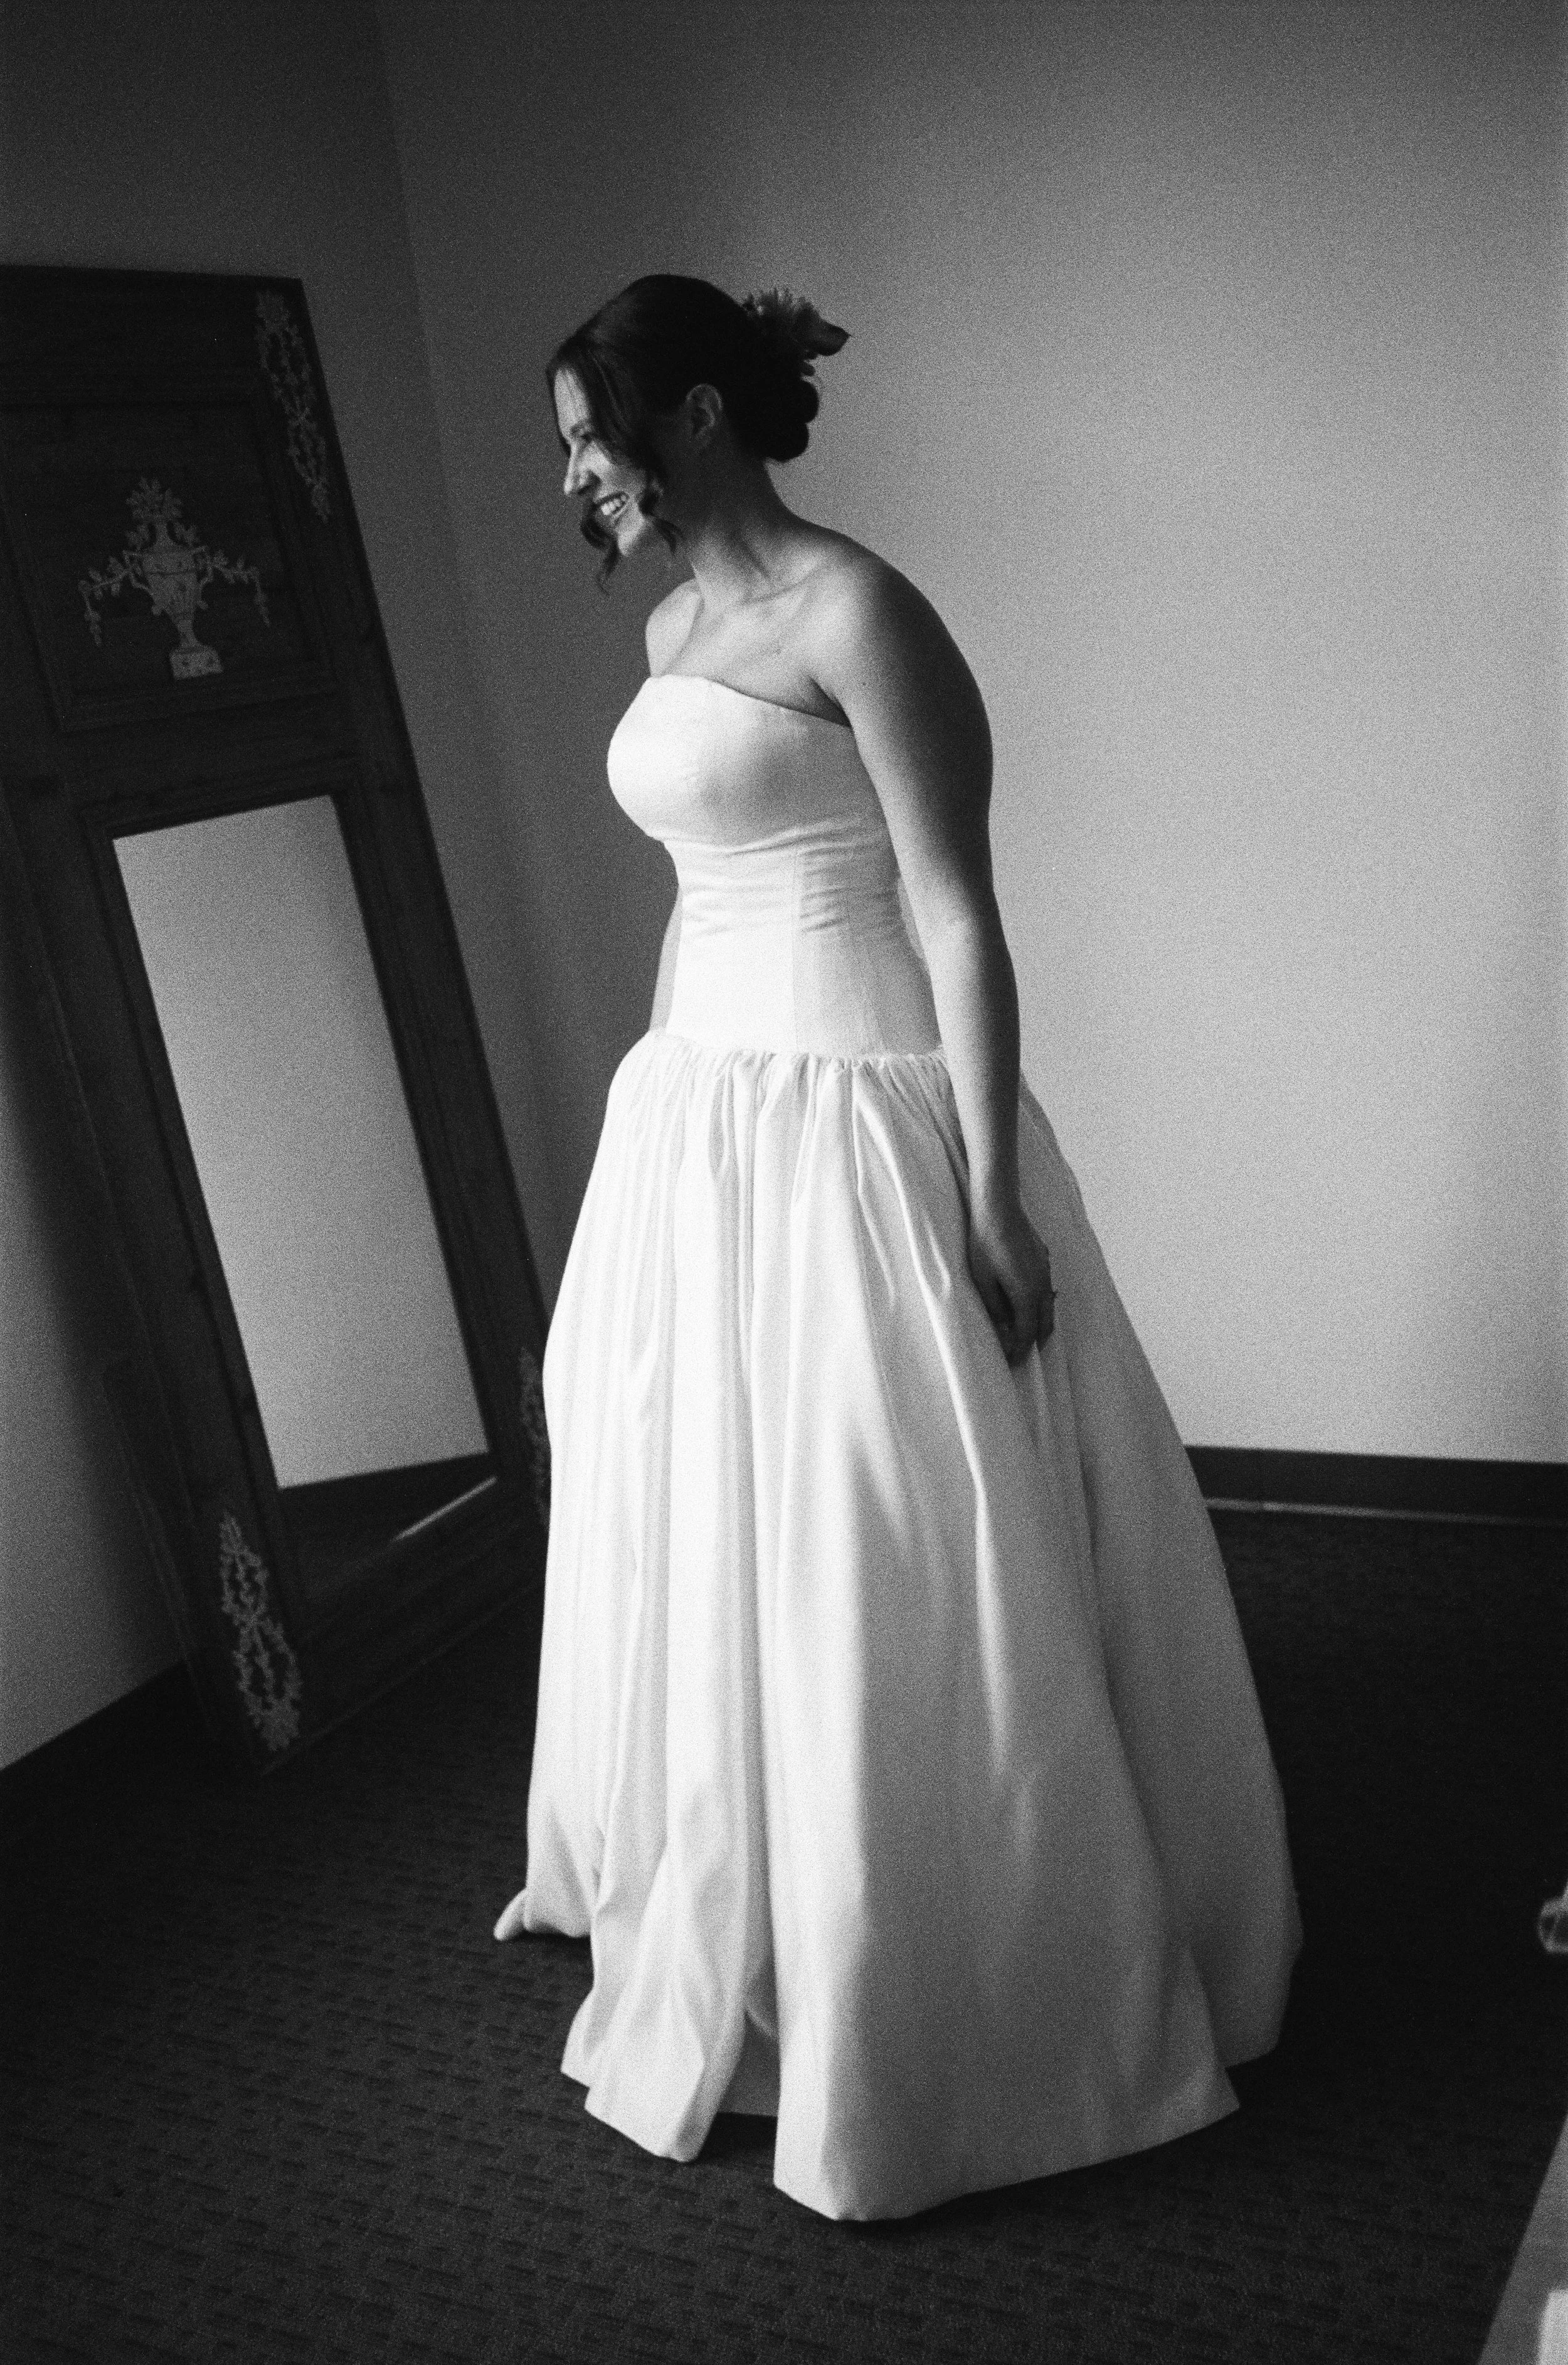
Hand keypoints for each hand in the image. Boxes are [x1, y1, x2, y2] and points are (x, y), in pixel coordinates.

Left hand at [968, 1194, 1054, 1367]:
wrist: (999, 1208)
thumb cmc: (985, 1244)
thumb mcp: (983, 1281)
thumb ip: (995, 1309)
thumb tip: (1004, 1332)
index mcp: (1027, 1295)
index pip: (1027, 1334)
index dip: (1019, 1351)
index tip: (1011, 1362)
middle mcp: (1042, 1286)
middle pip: (1044, 1325)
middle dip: (1033, 1343)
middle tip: (1018, 1354)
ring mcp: (1046, 1272)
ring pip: (1048, 1307)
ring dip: (1038, 1324)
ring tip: (1022, 1333)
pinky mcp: (1043, 1260)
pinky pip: (1046, 1291)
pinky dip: (1039, 1305)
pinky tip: (1025, 1303)